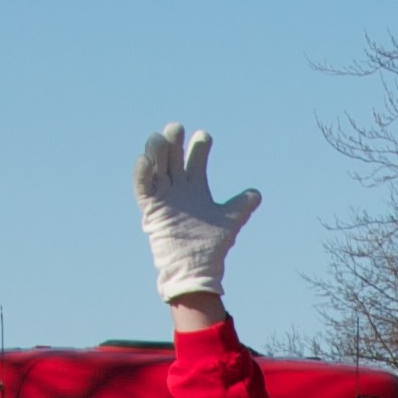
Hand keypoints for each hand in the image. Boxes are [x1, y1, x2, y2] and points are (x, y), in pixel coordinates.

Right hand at [138, 123, 258, 319]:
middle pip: (173, 160)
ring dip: (156, 152)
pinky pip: (143, 189)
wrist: (196, 271)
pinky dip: (142, 174)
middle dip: (175, 143)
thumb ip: (240, 206)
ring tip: (160, 136)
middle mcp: (178, 191)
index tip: (204, 135)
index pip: (194, 162)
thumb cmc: (210, 249)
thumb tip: (256, 194)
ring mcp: (164, 199)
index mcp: (194, 190)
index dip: (199, 148)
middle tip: (177, 127)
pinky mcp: (152, 210)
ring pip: (156, 169)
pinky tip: (144, 159)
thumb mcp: (229, 222)